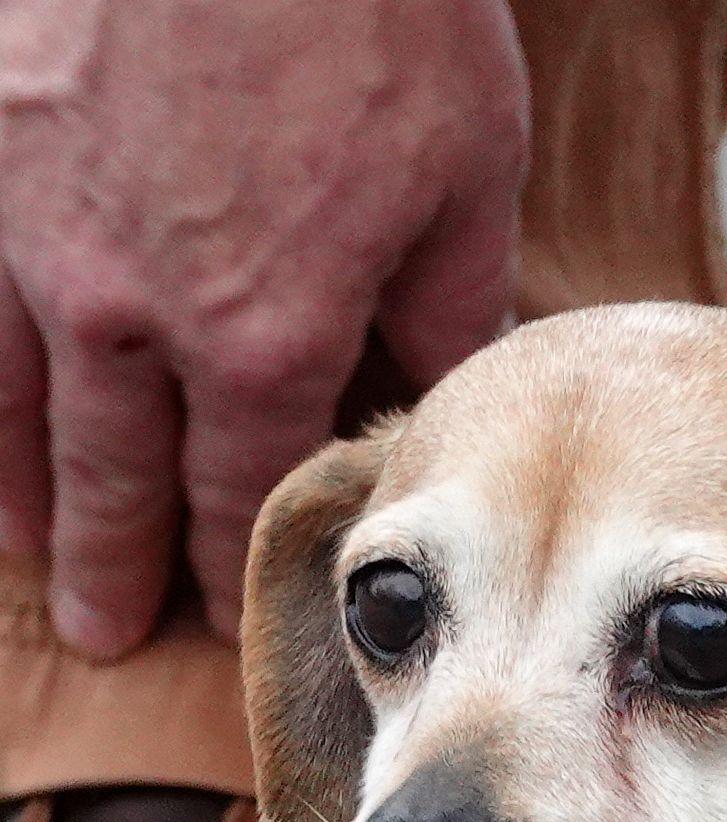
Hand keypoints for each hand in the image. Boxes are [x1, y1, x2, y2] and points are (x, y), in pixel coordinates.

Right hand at [0, 0, 528, 655]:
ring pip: (19, 401)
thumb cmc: (374, 15)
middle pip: (119, 474)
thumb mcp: (463, 174)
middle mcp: (130, 313)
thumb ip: (442, 302)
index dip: (229, 559)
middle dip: (118, 564)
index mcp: (265, 335)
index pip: (240, 490)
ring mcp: (31, 238)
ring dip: (28, 492)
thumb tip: (433, 390)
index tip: (226, 614)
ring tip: (38, 559)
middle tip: (111, 635)